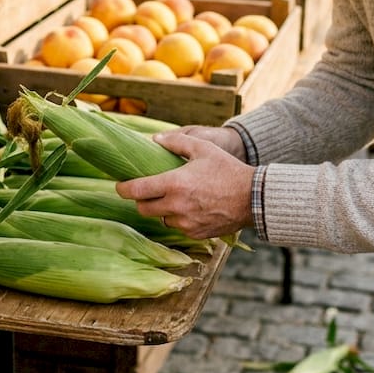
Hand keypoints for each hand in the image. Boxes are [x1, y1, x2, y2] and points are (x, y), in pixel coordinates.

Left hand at [116, 129, 254, 239]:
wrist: (253, 197)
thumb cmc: (227, 169)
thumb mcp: (203, 148)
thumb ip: (176, 142)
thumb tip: (155, 139)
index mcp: (175, 183)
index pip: (137, 190)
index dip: (123, 189)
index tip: (120, 186)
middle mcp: (176, 206)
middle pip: (143, 209)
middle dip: (141, 200)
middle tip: (147, 191)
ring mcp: (185, 222)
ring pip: (161, 219)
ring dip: (162, 210)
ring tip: (175, 198)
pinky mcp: (195, 233)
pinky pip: (178, 227)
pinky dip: (179, 218)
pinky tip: (191, 207)